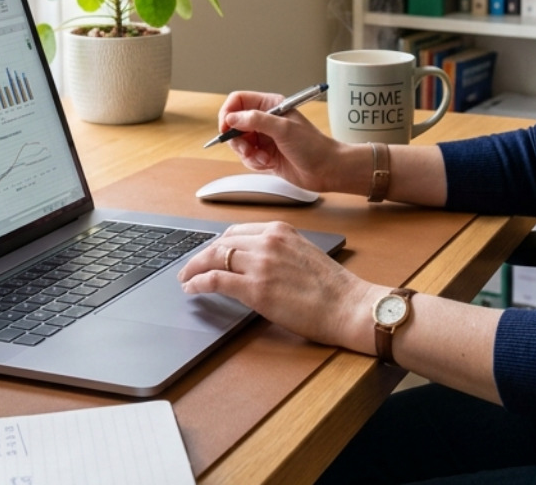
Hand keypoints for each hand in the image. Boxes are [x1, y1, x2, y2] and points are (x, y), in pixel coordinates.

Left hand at [177, 222, 382, 351]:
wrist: (349, 305)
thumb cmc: (333, 288)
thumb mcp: (304, 254)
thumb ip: (279, 252)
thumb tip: (255, 263)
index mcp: (281, 230)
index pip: (236, 232)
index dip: (217, 245)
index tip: (209, 254)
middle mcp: (268, 241)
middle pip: (221, 243)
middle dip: (201, 256)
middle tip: (189, 268)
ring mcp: (261, 264)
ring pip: (213, 258)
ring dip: (194, 269)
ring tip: (186, 279)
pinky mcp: (256, 289)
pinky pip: (215, 279)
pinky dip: (198, 283)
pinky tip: (192, 289)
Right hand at [216, 91, 351, 192]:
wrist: (327, 170)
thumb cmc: (313, 146)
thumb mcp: (283, 129)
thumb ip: (256, 120)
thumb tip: (231, 118)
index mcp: (270, 105)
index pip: (239, 101)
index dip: (228, 112)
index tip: (226, 128)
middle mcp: (265, 119)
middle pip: (234, 124)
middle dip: (237, 139)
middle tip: (247, 148)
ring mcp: (264, 137)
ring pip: (239, 143)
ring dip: (247, 153)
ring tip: (263, 158)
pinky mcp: (265, 154)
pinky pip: (247, 157)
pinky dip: (254, 162)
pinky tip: (268, 164)